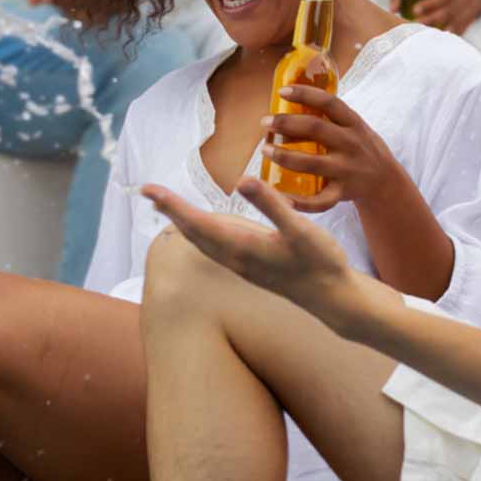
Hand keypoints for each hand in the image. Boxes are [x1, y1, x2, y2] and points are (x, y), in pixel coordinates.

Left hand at [142, 180, 365, 327]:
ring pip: (201, 242)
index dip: (171, 204)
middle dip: (170, 210)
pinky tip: (202, 230)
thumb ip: (271, 205)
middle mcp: (234, 259)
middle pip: (192, 232)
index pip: (195, 222)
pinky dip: (199, 234)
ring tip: (168, 206)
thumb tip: (242, 180)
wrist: (332, 299)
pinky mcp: (249, 269)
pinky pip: (213, 249)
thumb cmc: (320, 263)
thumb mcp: (299, 230)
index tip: (149, 189)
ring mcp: (240, 267)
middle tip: (148, 191)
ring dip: (182, 223)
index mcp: (240, 247)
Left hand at [261, 85, 416, 213]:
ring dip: (284, 157)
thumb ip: (330, 117)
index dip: (305, 94)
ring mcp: (348, 169)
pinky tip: (279, 198)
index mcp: (354, 124)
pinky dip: (300, 202)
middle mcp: (351, 144)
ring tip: (266, 150)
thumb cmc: (360, 148)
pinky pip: (320, 200)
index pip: (329, 103)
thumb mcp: (354, 128)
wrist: (386, 182)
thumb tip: (291, 99)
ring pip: (311, 163)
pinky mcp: (343, 193)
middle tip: (265, 122)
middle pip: (315, 129)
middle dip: (286, 123)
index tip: (282, 91)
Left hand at [404, 0, 480, 34]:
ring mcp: (473, 7)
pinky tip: (438, 41)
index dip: (430, 2)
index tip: (414, 9)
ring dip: (440, 31)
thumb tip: (392, 9)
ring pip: (457, 23)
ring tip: (424, 37)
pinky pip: (463, 30)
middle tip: (414, 26)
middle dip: (430, 20)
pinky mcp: (474, 18)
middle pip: (449, 11)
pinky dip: (450, 36)